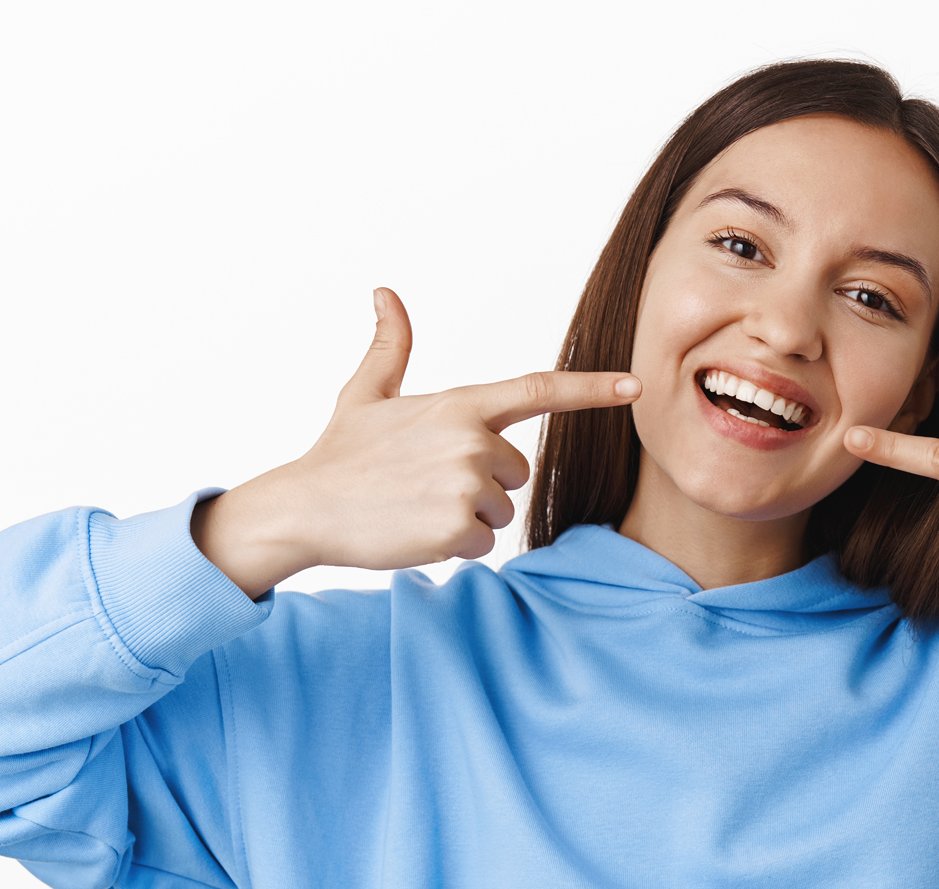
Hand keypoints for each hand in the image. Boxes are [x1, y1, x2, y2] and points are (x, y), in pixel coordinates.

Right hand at [193, 288, 639, 597]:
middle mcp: (471, 438)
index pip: (537, 389)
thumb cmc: (340, 454)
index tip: (634, 385)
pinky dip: (456, 544)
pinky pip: (484, 541)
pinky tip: (416, 530)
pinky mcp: (461, 525)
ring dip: (465, 515)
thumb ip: (390, 347)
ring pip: (500, 509)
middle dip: (480, 483)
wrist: (304, 508)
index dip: (590, 388)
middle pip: (516, 472)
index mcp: (459, 404)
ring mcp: (468, 483)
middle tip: (424, 484)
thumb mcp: (365, 394)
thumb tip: (385, 293)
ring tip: (415, 505)